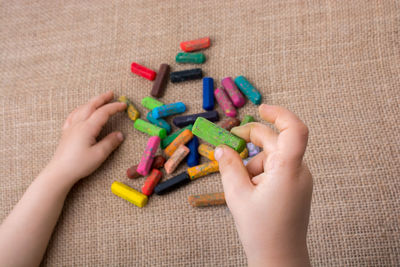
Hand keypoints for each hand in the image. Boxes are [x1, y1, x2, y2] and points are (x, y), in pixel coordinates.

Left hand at [48, 91, 125, 185]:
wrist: (59, 172)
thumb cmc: (79, 164)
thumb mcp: (99, 155)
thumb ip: (110, 143)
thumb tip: (120, 134)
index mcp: (87, 128)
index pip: (103, 112)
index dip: (114, 107)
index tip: (124, 105)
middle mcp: (78, 124)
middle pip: (91, 106)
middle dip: (102, 98)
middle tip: (111, 93)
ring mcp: (70, 127)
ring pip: (81, 109)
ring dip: (91, 102)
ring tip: (99, 99)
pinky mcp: (66, 133)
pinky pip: (73, 115)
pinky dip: (80, 109)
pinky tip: (81, 111)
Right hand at [214, 104, 312, 265]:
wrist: (279, 258)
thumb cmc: (261, 230)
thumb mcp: (237, 195)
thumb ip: (228, 166)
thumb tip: (221, 148)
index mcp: (288, 170)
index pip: (295, 130)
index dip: (279, 113)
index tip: (260, 109)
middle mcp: (298, 171)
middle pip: (275, 142)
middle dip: (251, 140)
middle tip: (228, 146)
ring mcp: (298, 179)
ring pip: (273, 156)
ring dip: (252, 162)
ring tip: (240, 184)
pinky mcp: (295, 187)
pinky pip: (276, 168)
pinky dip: (259, 171)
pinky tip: (248, 188)